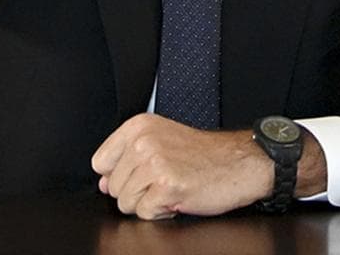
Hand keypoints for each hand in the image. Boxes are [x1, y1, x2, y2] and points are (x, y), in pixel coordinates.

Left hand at [90, 113, 272, 219]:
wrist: (238, 162)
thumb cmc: (203, 154)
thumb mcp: (161, 143)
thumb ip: (127, 159)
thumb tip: (103, 183)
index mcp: (138, 126)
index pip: (100, 162)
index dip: (118, 176)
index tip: (139, 174)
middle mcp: (143, 141)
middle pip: (113, 187)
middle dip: (136, 192)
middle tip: (163, 181)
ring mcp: (155, 163)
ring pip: (126, 203)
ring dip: (149, 203)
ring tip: (171, 188)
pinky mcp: (167, 186)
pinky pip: (146, 214)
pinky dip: (162, 212)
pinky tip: (178, 197)